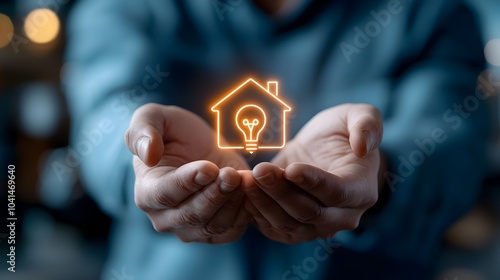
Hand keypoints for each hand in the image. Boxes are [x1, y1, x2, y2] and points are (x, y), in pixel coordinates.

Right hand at [125, 104, 250, 242]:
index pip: (165, 194)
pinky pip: (231, 230)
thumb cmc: (174, 132)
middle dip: (215, 194)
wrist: (202, 147)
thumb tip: (148, 156)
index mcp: (146, 192)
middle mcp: (164, 217)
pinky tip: (249, 189)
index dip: (188, 182)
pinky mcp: (215, 232)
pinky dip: (243, 213)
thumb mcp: (154, 117)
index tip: (209, 167)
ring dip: (231, 202)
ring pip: (213, 225)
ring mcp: (189, 229)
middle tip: (232, 174)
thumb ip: (142, 131)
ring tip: (242, 178)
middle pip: (191, 215)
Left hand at [241, 104, 382, 242]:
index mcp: (361, 190)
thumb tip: (363, 147)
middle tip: (259, 170)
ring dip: (265, 203)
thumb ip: (367, 124)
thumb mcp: (359, 115)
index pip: (337, 192)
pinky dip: (258, 214)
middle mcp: (343, 216)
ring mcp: (318, 227)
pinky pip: (274, 229)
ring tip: (247, 179)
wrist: (321, 148)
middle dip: (281, 192)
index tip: (290, 168)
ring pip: (289, 224)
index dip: (313, 182)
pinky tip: (245, 193)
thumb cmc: (341, 130)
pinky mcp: (295, 228)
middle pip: (310, 212)